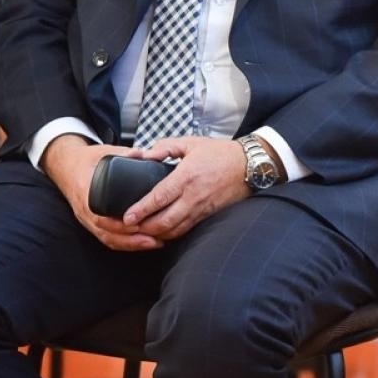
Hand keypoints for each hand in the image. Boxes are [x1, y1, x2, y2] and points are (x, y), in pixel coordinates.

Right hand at [41, 135, 158, 251]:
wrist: (68, 166)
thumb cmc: (87, 160)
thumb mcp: (104, 153)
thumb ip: (124, 153)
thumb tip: (139, 153)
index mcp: (86, 193)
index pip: (101, 216)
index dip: (120, 225)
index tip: (140, 226)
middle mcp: (85, 209)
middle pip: (106, 232)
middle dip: (131, 239)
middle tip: (154, 240)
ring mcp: (87, 218)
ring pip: (107, 238)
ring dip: (131, 244)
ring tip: (154, 243)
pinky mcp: (92, 222)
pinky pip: (107, 238)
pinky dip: (125, 243)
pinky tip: (142, 243)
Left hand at [123, 136, 251, 240]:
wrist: (251, 165)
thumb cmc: (222, 153)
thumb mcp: (192, 143)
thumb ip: (166, 147)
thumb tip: (145, 155)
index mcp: (187, 176)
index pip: (159, 198)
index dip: (141, 210)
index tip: (127, 217)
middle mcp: (194, 196)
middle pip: (164, 221)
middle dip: (144, 228)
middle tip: (130, 228)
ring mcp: (203, 208)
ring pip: (176, 230)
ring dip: (157, 234)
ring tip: (143, 233)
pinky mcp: (210, 214)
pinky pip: (187, 229)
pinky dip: (173, 234)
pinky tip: (163, 233)